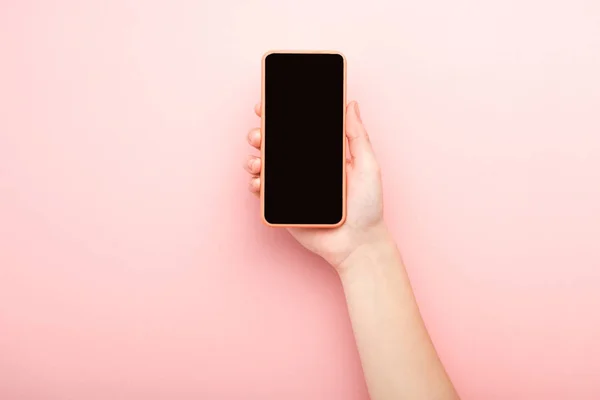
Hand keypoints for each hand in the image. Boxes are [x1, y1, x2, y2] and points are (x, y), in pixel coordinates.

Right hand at [244, 101, 387, 270]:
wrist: (357, 243)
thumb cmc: (368, 207)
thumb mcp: (367, 165)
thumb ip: (357, 135)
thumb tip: (351, 104)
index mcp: (321, 154)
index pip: (296, 130)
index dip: (279, 115)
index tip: (267, 103)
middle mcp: (303, 168)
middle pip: (274, 144)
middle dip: (260, 134)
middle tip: (259, 133)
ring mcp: (291, 187)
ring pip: (263, 165)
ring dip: (254, 157)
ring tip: (258, 160)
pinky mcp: (282, 206)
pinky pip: (262, 191)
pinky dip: (255, 183)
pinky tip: (258, 180)